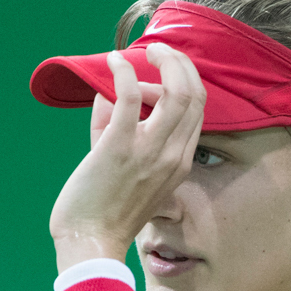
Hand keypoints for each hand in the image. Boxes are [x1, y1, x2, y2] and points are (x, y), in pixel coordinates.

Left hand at [49, 43, 206, 270]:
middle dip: (180, 63)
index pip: (199, 110)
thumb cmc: (107, 210)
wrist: (91, 239)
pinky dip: (123, 72)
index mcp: (181, 161)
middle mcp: (173, 154)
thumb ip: (122, 130)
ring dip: (163, 62)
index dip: (186, 79)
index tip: (166, 66)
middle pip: (195, 95)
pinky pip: (131, 97)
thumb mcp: (131, 171)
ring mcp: (149, 151)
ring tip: (144, 51)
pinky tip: (112, 63)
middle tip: (160, 51)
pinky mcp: (120, 146)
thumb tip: (109, 94)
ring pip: (176, 92)